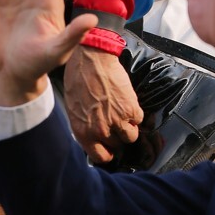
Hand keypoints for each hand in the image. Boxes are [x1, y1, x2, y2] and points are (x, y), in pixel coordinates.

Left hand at [63, 48, 143, 164]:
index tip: (110, 148)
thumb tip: (94, 134)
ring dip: (130, 127)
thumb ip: (85, 125)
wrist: (91, 58)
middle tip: (116, 124)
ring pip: (131, 136)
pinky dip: (136, 112)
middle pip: (117, 145)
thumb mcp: (74, 108)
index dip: (107, 152)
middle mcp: (100, 130)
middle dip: (117, 136)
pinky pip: (139, 119)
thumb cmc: (78, 78)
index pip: (100, 156)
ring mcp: (117, 121)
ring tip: (125, 115)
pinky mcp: (130, 109)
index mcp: (83, 132)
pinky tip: (127, 102)